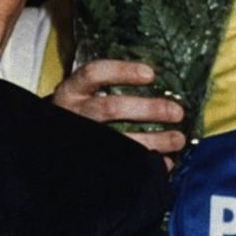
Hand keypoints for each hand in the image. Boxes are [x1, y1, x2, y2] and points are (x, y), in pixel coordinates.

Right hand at [53, 60, 184, 168]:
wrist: (57, 140)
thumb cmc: (80, 111)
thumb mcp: (84, 93)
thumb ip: (110, 86)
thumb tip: (158, 80)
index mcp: (72, 91)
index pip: (93, 74)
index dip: (122, 72)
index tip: (151, 74)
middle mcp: (74, 113)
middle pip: (111, 108)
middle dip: (149, 109)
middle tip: (177, 112)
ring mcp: (82, 138)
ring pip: (120, 139)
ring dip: (155, 140)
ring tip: (178, 138)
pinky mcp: (90, 161)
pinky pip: (124, 164)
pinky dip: (148, 162)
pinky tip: (165, 161)